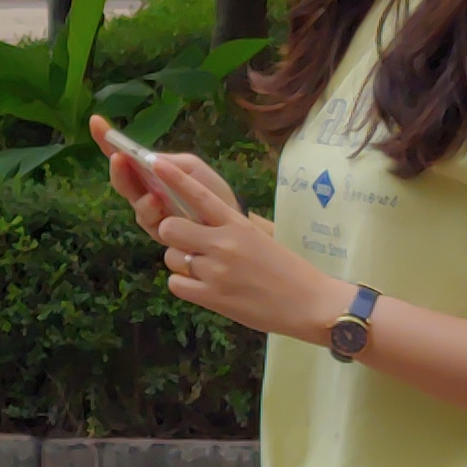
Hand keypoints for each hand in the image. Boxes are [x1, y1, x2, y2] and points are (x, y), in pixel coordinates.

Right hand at [91, 116, 233, 233]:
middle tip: (118, 157)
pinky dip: (150, 209)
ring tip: (146, 187)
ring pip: (132, 200)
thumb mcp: (193, 169)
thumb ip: (170, 163)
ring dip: (138, 193)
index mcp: (152, 171)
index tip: (94, 121)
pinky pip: (146, 219)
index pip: (125, 154)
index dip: (107, 139)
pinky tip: (156, 202)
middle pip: (121, 178)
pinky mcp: (157, 230)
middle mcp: (144, 189)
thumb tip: (146, 159)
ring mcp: (149, 210)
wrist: (230, 223)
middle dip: (117, 168)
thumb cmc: (211, 193)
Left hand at [114, 125, 340, 342]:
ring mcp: (217, 271)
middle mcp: (224, 243)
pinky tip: (204, 288)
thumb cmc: (287, 270)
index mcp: (238, 224)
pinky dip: (184, 286)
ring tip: (205, 270)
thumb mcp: (259, 237)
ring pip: (171, 257)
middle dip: (172, 234)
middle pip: (169, 227)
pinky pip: (175, 284)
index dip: (174, 178)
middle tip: (188, 243)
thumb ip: (227, 227)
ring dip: (181, 262)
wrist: (311, 304)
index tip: (154, 162)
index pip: (199, 195)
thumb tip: (197, 220)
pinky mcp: (213, 297)